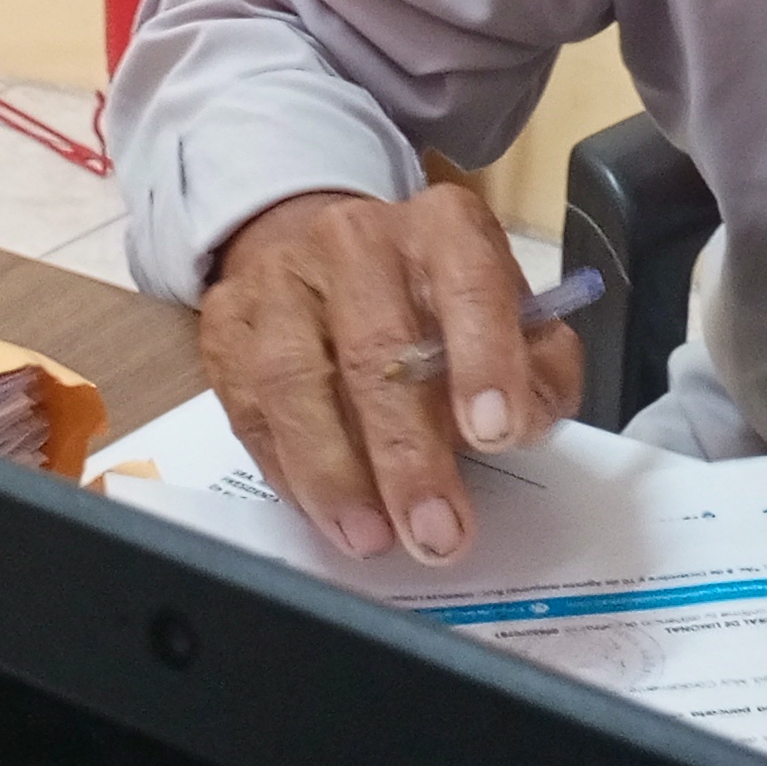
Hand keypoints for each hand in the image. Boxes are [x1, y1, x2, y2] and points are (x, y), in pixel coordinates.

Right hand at [197, 185, 583, 566]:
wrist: (329, 263)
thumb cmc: (434, 307)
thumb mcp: (511, 320)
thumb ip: (539, 371)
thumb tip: (528, 421)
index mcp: (444, 227)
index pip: (470, 283)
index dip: (485, 360)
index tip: (497, 433)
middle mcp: (357, 238)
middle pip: (375, 347)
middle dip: (408, 454)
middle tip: (436, 532)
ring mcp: (281, 278)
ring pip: (294, 378)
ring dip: (335, 474)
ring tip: (372, 538)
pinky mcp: (227, 323)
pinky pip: (249, 407)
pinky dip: (289, 473)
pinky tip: (326, 514)